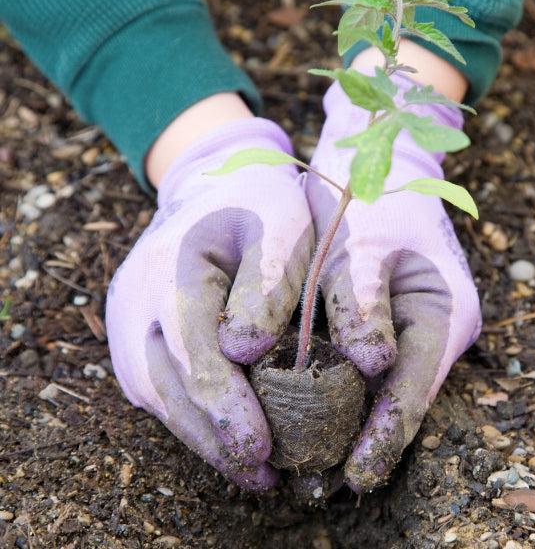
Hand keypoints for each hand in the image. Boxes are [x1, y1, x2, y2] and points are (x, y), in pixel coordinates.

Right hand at [106, 118, 312, 490]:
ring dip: (200, 436)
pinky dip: (189, 415)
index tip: (260, 449)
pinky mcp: (135, 332)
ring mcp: (128, 318)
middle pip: (167, 384)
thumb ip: (268, 283)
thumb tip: (243, 352)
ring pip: (156, 393)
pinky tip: (224, 436)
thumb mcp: (281, 225)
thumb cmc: (257, 203)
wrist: (215, 184)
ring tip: (249, 470)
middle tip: (261, 476)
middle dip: (214, 437)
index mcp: (172, 267)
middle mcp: (136, 299)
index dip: (226, 406)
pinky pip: (156, 383)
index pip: (193, 351)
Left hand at [306, 75, 480, 491]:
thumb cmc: (372, 195)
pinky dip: (337, 390)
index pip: (414, 389)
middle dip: (362, 439)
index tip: (354, 474)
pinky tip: (305, 409)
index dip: (385, 435)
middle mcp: (433, 328)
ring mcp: (409, 326)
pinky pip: (362, 366)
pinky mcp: (383, 320)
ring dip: (347, 421)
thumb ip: (364, 303)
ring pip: (379, 387)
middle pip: (399, 398)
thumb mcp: (364, 243)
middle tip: (322, 481)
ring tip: (310, 460)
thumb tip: (371, 366)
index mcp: (443, 311)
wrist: (374, 159)